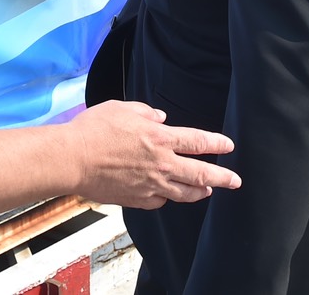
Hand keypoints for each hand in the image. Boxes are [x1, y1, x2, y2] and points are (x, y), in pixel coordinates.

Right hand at [69, 100, 239, 209]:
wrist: (73, 159)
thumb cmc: (93, 130)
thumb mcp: (121, 108)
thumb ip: (145, 112)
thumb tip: (160, 118)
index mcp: (159, 138)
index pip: (197, 141)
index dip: (216, 143)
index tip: (228, 145)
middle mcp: (161, 164)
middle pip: (201, 173)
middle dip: (222, 177)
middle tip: (235, 180)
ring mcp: (151, 185)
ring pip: (185, 192)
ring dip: (200, 191)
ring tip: (208, 191)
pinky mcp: (137, 199)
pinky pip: (160, 200)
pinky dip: (168, 196)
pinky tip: (169, 194)